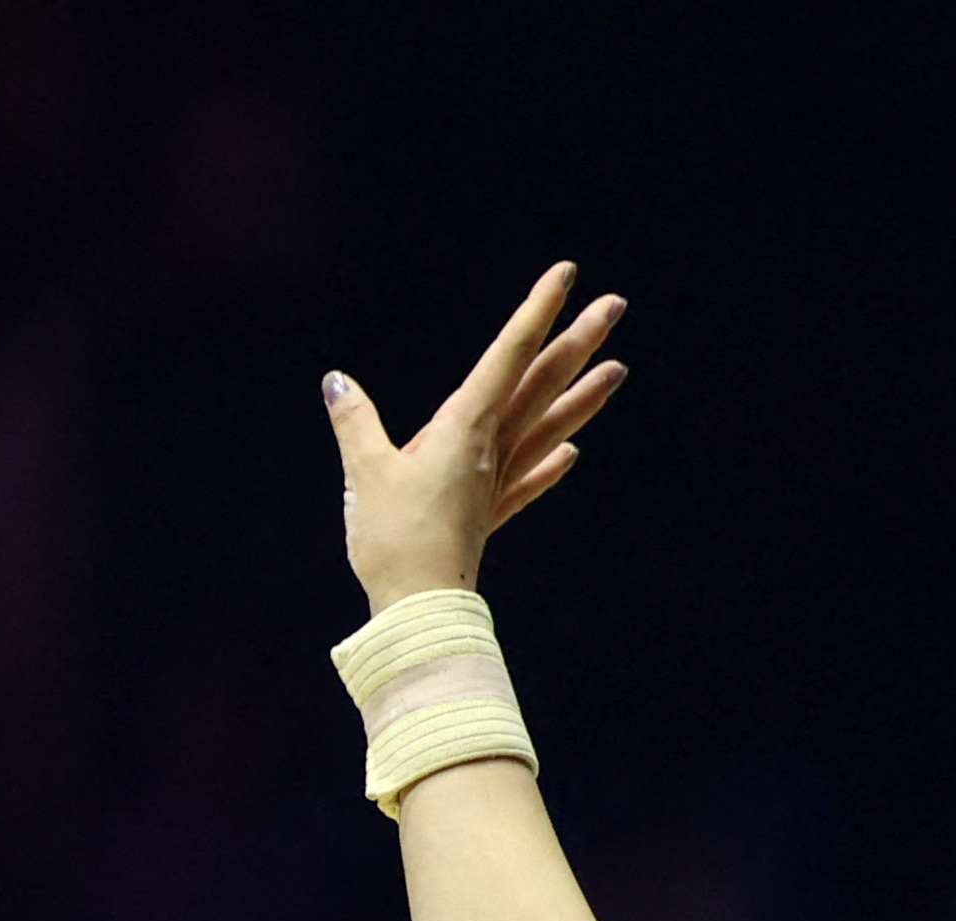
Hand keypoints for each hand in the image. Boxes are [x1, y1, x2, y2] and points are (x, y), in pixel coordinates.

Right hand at [325, 263, 628, 611]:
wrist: (418, 610)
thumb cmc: (392, 539)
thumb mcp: (365, 472)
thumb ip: (356, 422)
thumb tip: (337, 381)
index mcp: (465, 427)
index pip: (508, 355)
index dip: (537, 311)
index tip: (566, 275)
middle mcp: (491, 449)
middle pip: (541, 384)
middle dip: (577, 341)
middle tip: (614, 305)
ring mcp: (495, 484)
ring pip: (548, 428)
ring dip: (582, 398)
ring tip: (618, 369)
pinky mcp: (488, 518)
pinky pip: (528, 484)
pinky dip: (550, 466)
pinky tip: (572, 455)